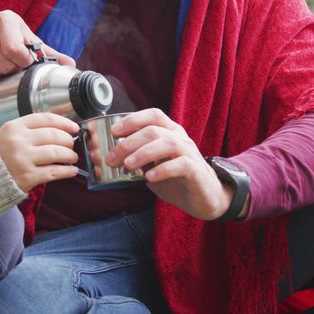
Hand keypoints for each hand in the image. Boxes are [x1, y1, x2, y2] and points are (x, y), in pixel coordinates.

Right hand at [0, 10, 74, 80]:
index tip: (25, 61)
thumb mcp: (31, 41)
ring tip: (1, 63)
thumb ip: (50, 54)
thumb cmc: (14, 38)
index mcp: (5, 19)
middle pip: (2, 64)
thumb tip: (72, 65)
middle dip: (11, 69)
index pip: (14, 51)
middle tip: (12, 63)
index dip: (22, 63)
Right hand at [0, 113, 80, 191]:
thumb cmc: (2, 155)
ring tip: (72, 157)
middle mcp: (17, 141)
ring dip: (70, 155)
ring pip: (56, 153)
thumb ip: (32, 130)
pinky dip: (67, 171)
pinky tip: (72, 170)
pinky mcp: (27, 177)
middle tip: (71, 145)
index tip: (73, 128)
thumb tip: (62, 131)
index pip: (46, 119)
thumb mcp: (10, 135)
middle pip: (54, 135)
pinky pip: (54, 172)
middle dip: (68, 140)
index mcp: (14, 127)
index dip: (64, 122)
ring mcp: (22, 160)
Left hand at [108, 109, 233, 220]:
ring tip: (128, 165)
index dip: (133, 120)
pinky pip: (181, 164)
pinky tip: (149, 177)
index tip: (114, 132)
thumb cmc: (175, 179)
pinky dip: (162, 169)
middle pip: (154, 130)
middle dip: (129, 143)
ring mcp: (190, 153)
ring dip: (144, 153)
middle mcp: (180, 138)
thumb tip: (109, 158)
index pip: (153, 115)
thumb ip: (136, 159)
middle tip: (112, 158)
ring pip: (167, 143)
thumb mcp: (151, 166)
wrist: (204, 198)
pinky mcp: (196, 171)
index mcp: (170, 132)